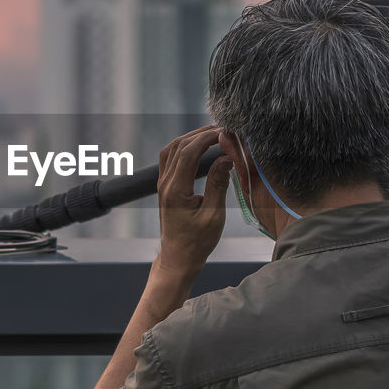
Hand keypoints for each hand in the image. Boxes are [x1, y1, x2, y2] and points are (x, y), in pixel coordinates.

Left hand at [155, 125, 231, 277]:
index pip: (189, 153)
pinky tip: (200, 147)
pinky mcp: (166, 188)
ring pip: (172, 150)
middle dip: (201, 134)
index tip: (225, 132)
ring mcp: (163, 185)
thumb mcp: (213, 216)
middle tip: (223, 129)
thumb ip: (218, 185)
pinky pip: (171, 159)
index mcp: (176, 190)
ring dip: (191, 138)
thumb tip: (226, 158)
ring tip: (213, 134)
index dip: (207, 138)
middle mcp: (166, 184)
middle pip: (179, 146)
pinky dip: (185, 148)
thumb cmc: (196, 243)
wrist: (178, 259)